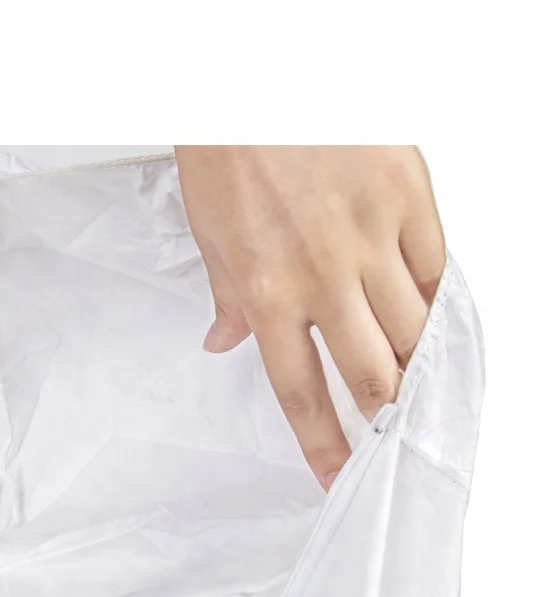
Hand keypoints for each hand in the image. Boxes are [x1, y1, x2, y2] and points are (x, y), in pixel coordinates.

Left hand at [175, 145, 444, 487]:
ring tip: (420, 391)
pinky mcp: (409, 195)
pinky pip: (435, 267)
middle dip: (386, 419)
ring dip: (419, 368)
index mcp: (266, 292)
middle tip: (393, 439)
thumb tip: (224, 344)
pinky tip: (429, 318)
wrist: (258, 73)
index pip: (301, 391)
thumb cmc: (227, 146)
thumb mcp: (208, 231)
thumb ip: (226, 297)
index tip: (338, 475)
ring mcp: (372, 235)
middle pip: (372, 373)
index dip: (325, 444)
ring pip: (414, 328)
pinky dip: (434, 299)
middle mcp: (323, 275)